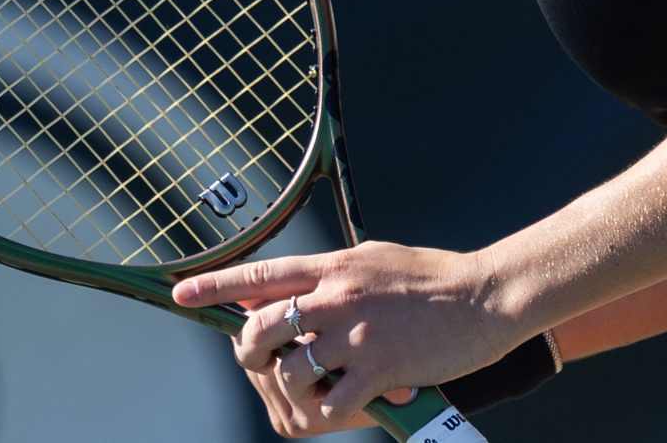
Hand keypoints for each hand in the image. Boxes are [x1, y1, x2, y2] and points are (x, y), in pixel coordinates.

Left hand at [173, 241, 516, 429]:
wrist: (484, 297)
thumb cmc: (430, 278)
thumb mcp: (372, 259)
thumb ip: (329, 273)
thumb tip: (287, 284)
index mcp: (333, 267)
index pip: (261, 274)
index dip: (216, 284)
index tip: (182, 292)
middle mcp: (338, 297)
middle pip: (264, 326)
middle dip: (248, 348)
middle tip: (252, 358)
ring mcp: (358, 334)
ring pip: (293, 368)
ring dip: (292, 383)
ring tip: (306, 386)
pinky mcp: (382, 367)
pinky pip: (333, 398)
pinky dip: (326, 408)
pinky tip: (334, 406)